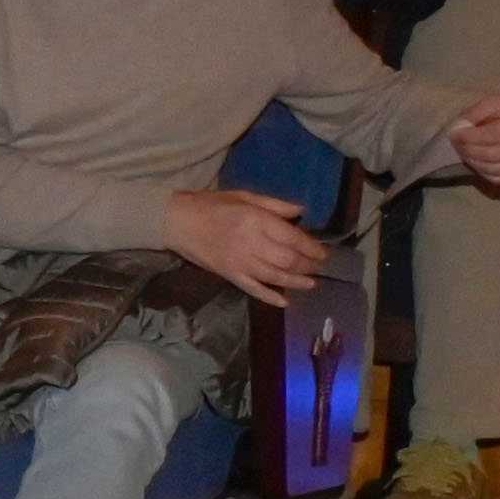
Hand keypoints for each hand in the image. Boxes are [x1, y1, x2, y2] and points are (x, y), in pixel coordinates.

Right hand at [160, 186, 330, 306]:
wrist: (176, 221)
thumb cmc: (211, 205)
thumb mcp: (244, 196)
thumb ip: (274, 205)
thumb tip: (302, 212)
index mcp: (255, 220)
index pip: (291, 238)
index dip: (311, 247)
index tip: (323, 252)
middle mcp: (250, 243)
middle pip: (287, 260)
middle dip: (308, 265)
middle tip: (320, 267)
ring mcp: (239, 262)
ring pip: (274, 276)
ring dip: (296, 282)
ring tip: (311, 283)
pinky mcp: (229, 275)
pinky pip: (253, 289)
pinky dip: (269, 297)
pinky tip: (284, 302)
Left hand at [450, 90, 499, 194]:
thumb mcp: (499, 103)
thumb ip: (477, 112)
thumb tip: (458, 127)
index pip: (490, 135)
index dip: (467, 137)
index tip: (453, 133)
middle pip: (488, 154)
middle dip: (466, 149)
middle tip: (456, 143)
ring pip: (491, 169)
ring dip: (472, 161)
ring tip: (464, 151)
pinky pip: (498, 179)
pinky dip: (482, 172)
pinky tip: (477, 162)